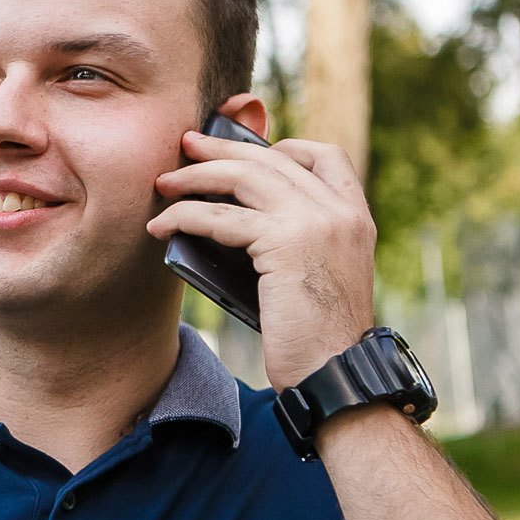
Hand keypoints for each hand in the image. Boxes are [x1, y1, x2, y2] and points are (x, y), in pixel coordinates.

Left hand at [148, 130, 376, 389]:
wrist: (334, 373)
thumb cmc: (317, 338)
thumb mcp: (319, 275)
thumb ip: (296, 241)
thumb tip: (234, 220)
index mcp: (355, 216)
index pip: (325, 156)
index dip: (283, 145)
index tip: (246, 151)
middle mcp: (340, 211)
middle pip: (271, 160)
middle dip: (221, 150)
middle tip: (184, 146)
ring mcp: (316, 222)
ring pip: (244, 178)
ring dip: (196, 176)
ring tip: (164, 183)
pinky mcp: (285, 243)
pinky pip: (222, 217)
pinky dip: (185, 216)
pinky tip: (163, 226)